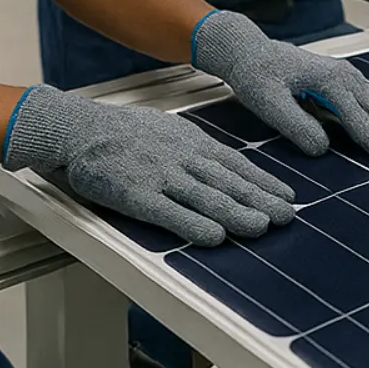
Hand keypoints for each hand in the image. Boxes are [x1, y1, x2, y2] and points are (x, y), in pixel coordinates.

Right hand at [2, 86, 293, 247]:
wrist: (81, 129)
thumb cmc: (125, 133)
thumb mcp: (170, 131)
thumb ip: (197, 149)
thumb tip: (227, 166)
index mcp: (192, 141)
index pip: (236, 164)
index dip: (263, 181)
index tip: (287, 196)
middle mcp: (182, 158)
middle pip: (228, 181)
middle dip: (260, 199)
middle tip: (287, 215)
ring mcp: (160, 176)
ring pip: (205, 197)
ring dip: (236, 213)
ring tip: (262, 226)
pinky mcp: (136, 195)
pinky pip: (169, 213)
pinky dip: (193, 225)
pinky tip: (214, 238)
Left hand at [192, 10, 368, 159]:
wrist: (250, 50)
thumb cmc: (256, 76)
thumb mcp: (267, 102)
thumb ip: (294, 124)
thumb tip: (322, 149)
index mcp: (328, 79)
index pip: (355, 114)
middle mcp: (343, 75)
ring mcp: (345, 77)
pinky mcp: (341, 82)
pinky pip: (368, 101)